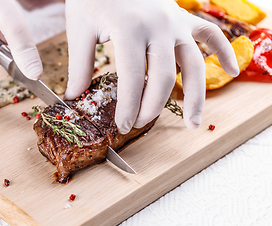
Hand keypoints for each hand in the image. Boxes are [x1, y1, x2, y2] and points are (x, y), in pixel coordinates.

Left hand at [64, 0, 238, 133]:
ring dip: (195, 96)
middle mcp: (158, 27)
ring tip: (193, 123)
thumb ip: (79, 65)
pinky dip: (223, 51)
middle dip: (152, 107)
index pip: (132, 79)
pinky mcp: (183, 18)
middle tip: (139, 124)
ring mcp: (175, 22)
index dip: (128, 107)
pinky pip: (211, 34)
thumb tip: (74, 96)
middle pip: (164, 77)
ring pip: (193, 64)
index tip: (122, 126)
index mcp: (129, 30)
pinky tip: (232, 70)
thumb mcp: (80, 29)